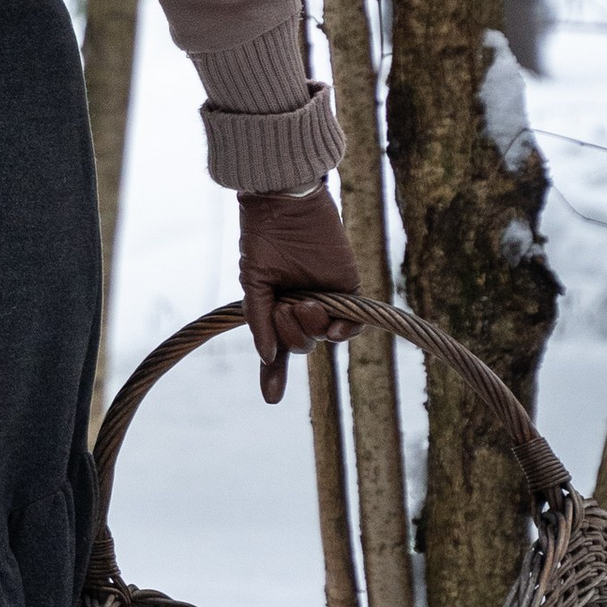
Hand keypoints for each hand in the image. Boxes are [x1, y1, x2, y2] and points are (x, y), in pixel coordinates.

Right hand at [238, 190, 362, 404]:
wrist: (287, 207)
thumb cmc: (264, 240)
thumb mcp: (254, 282)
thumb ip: (258, 319)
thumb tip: (267, 355)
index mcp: (275, 308)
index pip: (276, 348)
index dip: (273, 376)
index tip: (271, 399)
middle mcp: (300, 309)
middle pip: (299, 345)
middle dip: (291, 332)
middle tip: (287, 306)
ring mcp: (325, 302)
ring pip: (322, 338)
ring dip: (311, 328)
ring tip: (305, 301)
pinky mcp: (348, 291)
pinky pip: (353, 327)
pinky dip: (344, 332)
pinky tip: (334, 328)